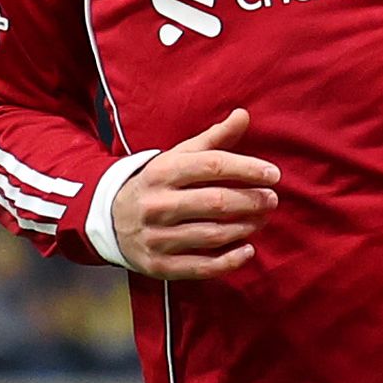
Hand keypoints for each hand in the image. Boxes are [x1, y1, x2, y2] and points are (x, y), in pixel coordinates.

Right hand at [108, 109, 278, 279]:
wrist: (109, 219)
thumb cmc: (157, 184)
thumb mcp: (177, 158)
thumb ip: (212, 139)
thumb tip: (243, 115)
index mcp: (162, 172)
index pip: (212, 165)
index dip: (247, 169)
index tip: (273, 174)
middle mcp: (157, 204)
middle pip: (215, 202)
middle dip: (251, 200)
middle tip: (272, 200)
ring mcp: (156, 237)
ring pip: (211, 235)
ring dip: (244, 228)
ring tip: (262, 220)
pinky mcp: (159, 265)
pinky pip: (201, 266)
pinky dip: (229, 261)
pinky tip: (248, 250)